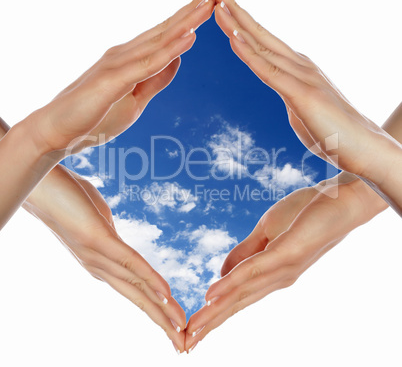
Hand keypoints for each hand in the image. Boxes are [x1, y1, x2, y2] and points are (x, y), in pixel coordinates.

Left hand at [24, 164, 186, 352]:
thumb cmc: (68, 197)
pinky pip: (129, 262)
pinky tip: (165, 294)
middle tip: (183, 344)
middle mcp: (99, 267)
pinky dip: (149, 279)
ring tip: (180, 327)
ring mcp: (97, 255)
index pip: (134, 291)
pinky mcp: (98, 239)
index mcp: (101, 262)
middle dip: (161, 322)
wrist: (38, 184)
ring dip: (161, 309)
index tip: (175, 327)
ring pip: (136, 287)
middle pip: (137, 298)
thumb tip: (117, 238)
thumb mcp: (97, 219)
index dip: (156, 310)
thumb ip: (110, 234)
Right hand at [27, 0, 216, 154]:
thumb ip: (156, 79)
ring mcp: (118, 64)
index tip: (210, 3)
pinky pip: (147, 64)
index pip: (165, 35)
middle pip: (166, 29)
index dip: (189, 18)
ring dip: (187, 21)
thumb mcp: (136, 99)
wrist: (58, 130)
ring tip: (210, 2)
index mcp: (131, 58)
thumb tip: (178, 58)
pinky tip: (189, 38)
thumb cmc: (94, 114)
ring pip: (160, 40)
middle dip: (193, 9)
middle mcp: (126, 54)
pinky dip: (170, 50)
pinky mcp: (112, 80)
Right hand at [184, 172, 386, 351]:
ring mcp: (283, 268)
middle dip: (211, 323)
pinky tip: (213, 293)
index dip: (215, 314)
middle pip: (238, 303)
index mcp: (272, 272)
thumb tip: (220, 272)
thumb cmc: (305, 213)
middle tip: (185, 342)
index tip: (192, 330)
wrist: (340, 199)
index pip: (239, 297)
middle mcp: (277, 278)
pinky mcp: (287, 252)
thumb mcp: (267, 231)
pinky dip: (231, 283)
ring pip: (242, 292)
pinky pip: (253, 270)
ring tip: (193, 328)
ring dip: (216, 311)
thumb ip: (244, 253)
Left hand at [213, 0, 401, 205]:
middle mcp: (299, 65)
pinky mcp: (302, 94)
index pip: (263, 40)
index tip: (222, 5)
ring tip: (217, 3)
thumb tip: (284, 92)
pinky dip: (250, 53)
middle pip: (260, 34)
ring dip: (237, 24)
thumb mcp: (302, 107)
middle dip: (235, 10)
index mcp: (297, 68)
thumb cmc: (333, 130)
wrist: (363, 147)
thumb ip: (290, 95)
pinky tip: (233, 38)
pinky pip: (269, 71)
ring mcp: (301, 76)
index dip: (241, 21)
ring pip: (262, 46)